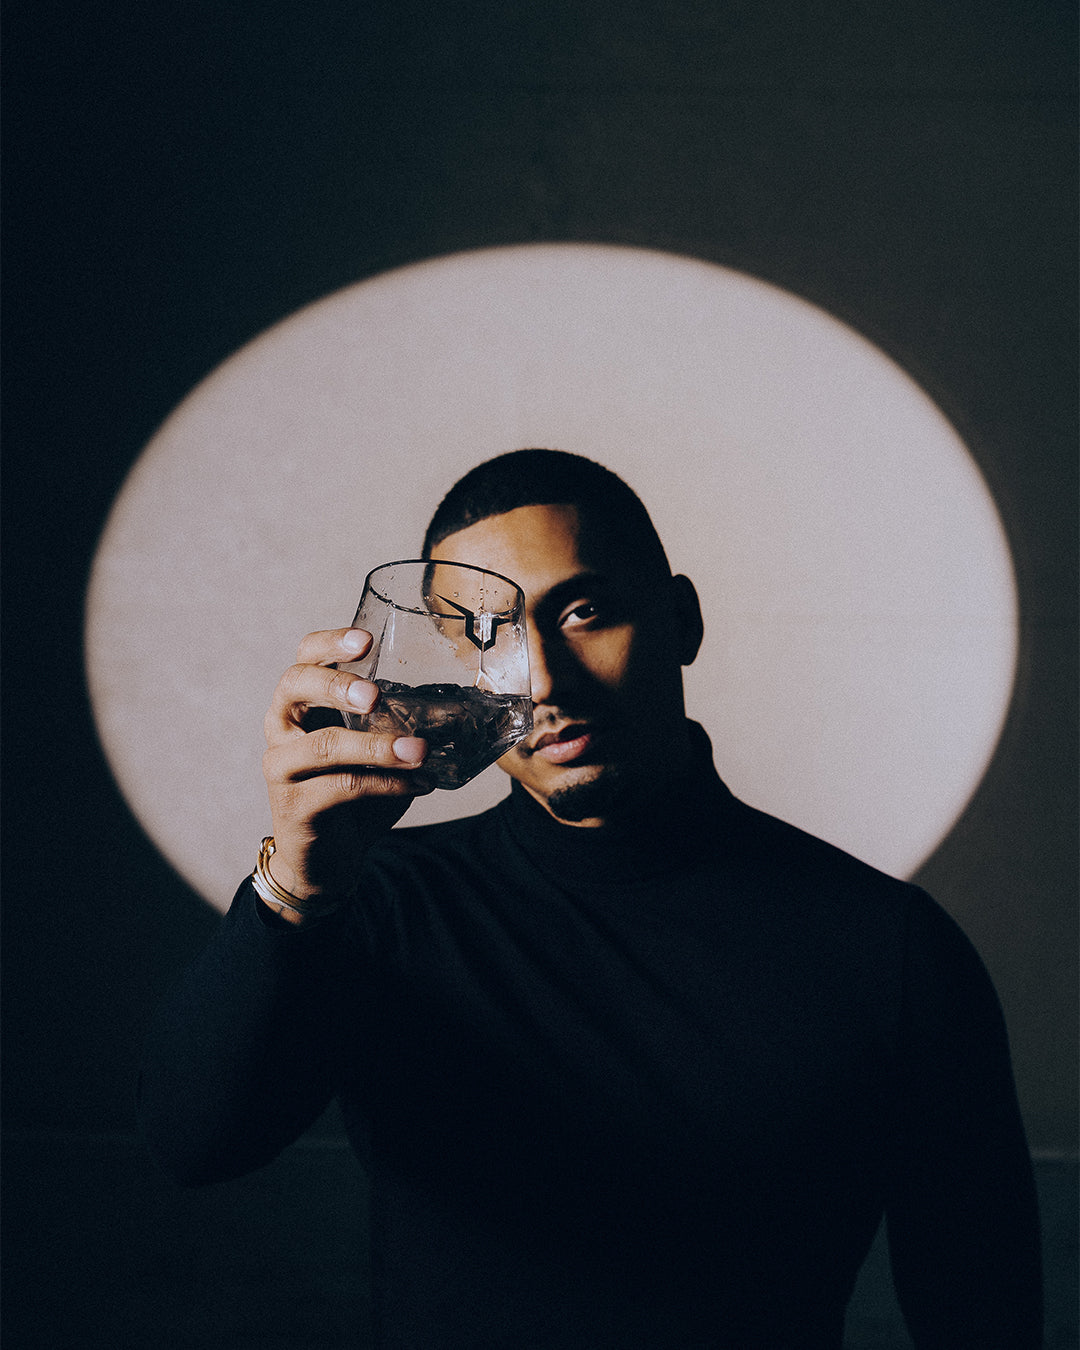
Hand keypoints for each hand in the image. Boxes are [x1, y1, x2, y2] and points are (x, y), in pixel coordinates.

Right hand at [261, 628, 430, 909]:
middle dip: (336, 685)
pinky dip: (383, 785)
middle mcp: (281, 728)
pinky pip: (339, 789)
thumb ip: (401, 724)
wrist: (326, 859)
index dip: (330, 644)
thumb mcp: (377, 750)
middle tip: (376, 696)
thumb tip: (461, 707)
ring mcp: (281, 767)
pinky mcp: (292, 806)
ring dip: (375, 747)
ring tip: (419, 751)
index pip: (305, 658)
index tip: (367, 640)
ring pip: (323, 746)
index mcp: (301, 704)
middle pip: (294, 686)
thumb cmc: (353, 793)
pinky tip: (417, 785)